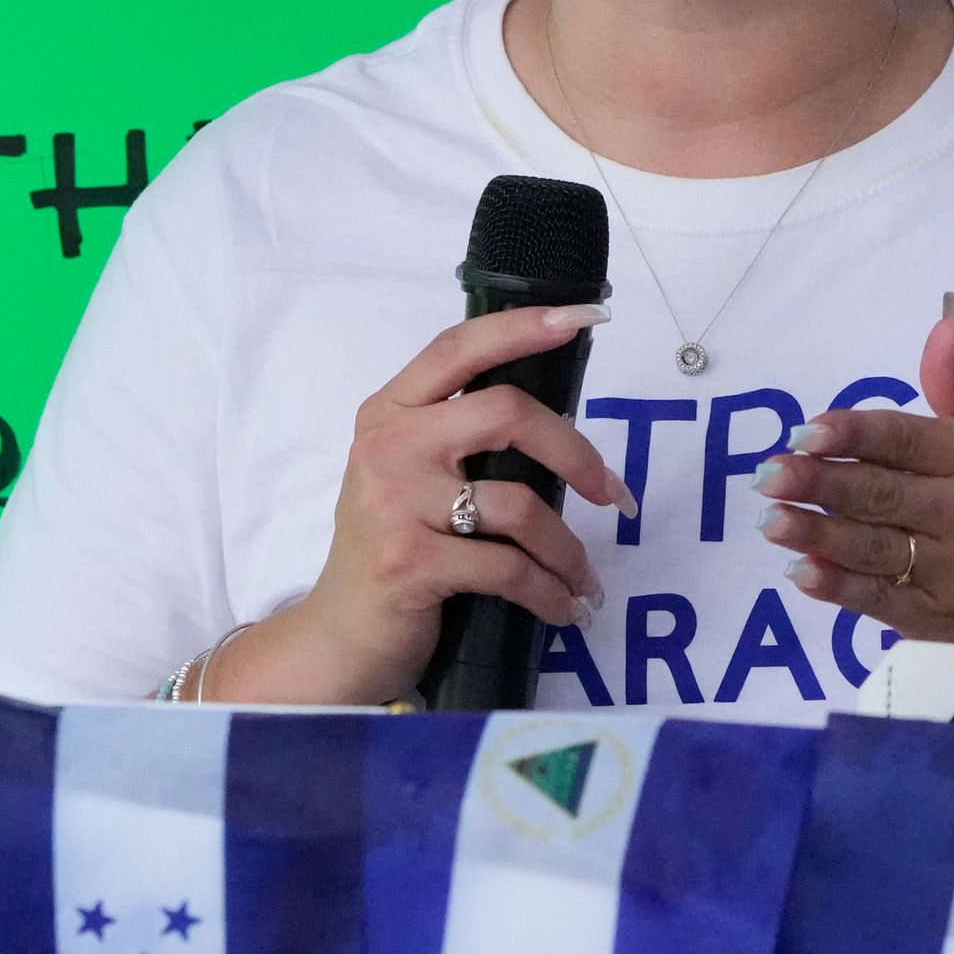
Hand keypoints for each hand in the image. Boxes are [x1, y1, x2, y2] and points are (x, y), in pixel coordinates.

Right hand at [216, 305, 626, 705]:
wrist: (341, 636)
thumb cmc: (391, 549)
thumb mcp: (409, 476)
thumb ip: (458, 440)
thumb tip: (556, 426)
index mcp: (389, 411)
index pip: (459, 348)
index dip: (523, 326)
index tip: (586, 317)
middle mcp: (387, 445)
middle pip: (506, 413)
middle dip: (575, 454)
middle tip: (613, 495)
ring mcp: (395, 504)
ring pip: (519, 505)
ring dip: (568, 550)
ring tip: (585, 579)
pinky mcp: (410, 563)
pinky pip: (509, 570)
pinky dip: (550, 592)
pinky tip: (565, 607)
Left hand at [757, 295, 953, 645]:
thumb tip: (945, 316)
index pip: (905, 440)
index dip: (852, 434)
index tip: (804, 432)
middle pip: (881, 494)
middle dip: (818, 483)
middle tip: (767, 475)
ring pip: (874, 549)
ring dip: (816, 533)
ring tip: (770, 519)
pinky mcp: (940, 619)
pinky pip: (880, 602)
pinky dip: (839, 587)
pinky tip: (800, 570)